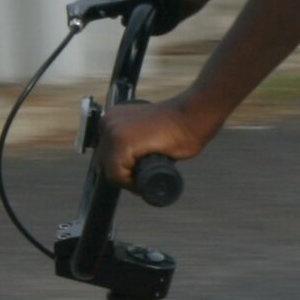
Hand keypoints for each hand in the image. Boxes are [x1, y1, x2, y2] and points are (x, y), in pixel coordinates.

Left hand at [99, 94, 216, 186]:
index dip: (121, 170)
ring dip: (127, 181)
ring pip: (111, 171)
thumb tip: (130, 163)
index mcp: (113, 118)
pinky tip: (143, 182)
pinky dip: (130, 183)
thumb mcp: (147, 133)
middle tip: (141, 182)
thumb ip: (135, 143)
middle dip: (122, 176)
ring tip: (144, 182)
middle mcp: (109, 122)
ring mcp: (113, 131)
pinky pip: (117, 174)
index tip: (136, 177)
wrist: (193, 116)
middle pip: (106, 162)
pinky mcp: (122, 143)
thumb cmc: (179, 126)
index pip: (107, 153)